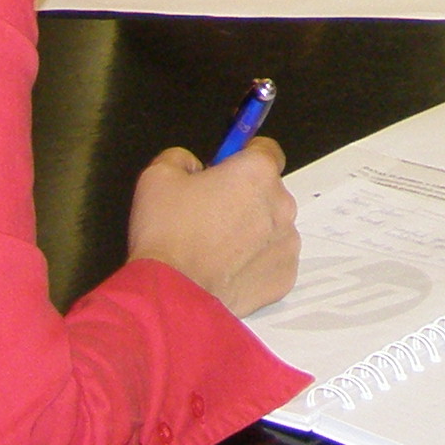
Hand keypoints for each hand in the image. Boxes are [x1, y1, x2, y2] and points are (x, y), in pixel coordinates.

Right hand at [128, 141, 297, 316]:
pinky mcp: (285, 276)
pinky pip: (272, 259)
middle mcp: (281, 204)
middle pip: (267, 191)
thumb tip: (192, 166)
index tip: (226, 169)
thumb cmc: (168, 235)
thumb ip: (181, 158)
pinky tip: (225, 268)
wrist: (172, 294)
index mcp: (256, 172)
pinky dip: (254, 262)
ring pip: (271, 226)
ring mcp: (286, 243)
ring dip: (251, 230)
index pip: (265, 149)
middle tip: (209, 213)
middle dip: (243, 197)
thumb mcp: (158, 176)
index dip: (242, 157)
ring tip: (214, 246)